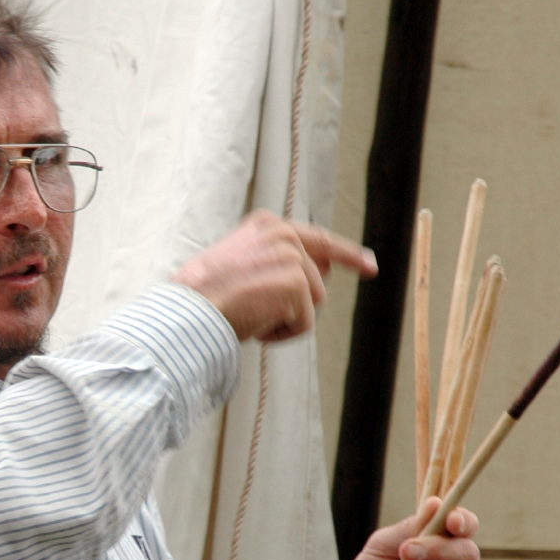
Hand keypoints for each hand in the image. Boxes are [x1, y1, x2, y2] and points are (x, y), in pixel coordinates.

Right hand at [172, 211, 376, 342]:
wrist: (190, 311)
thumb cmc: (204, 297)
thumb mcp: (238, 267)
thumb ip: (273, 264)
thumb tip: (317, 276)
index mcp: (267, 225)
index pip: (317, 239)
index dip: (348, 255)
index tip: (370, 266)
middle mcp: (283, 234)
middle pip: (318, 277)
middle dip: (308, 300)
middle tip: (298, 300)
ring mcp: (292, 257)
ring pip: (313, 303)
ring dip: (285, 319)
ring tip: (251, 317)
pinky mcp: (298, 284)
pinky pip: (305, 324)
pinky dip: (283, 334)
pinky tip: (257, 327)